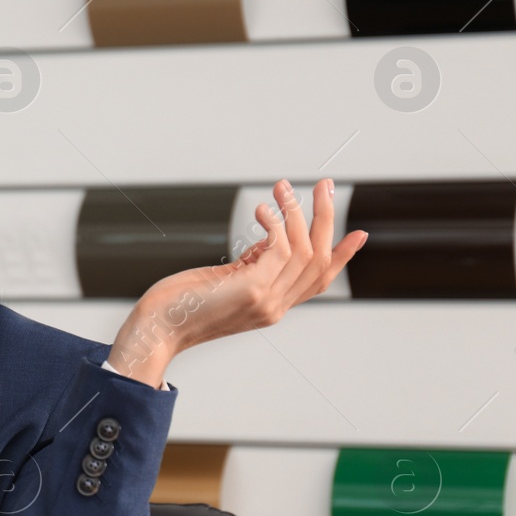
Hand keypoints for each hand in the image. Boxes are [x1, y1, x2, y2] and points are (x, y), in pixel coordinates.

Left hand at [108, 178, 368, 384]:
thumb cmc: (178, 305)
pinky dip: (277, 223)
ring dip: (297, 212)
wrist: (156, 329)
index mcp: (271, 307)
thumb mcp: (223, 282)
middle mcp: (275, 307)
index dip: (342, 258)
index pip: (317, 282)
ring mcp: (266, 301)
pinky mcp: (252, 289)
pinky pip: (281, 247)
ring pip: (304, 249)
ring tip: (283, 188)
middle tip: (324, 185)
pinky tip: (263, 210)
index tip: (359, 235)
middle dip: (326, 219)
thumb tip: (269, 239)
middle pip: (319, 260)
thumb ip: (251, 266)